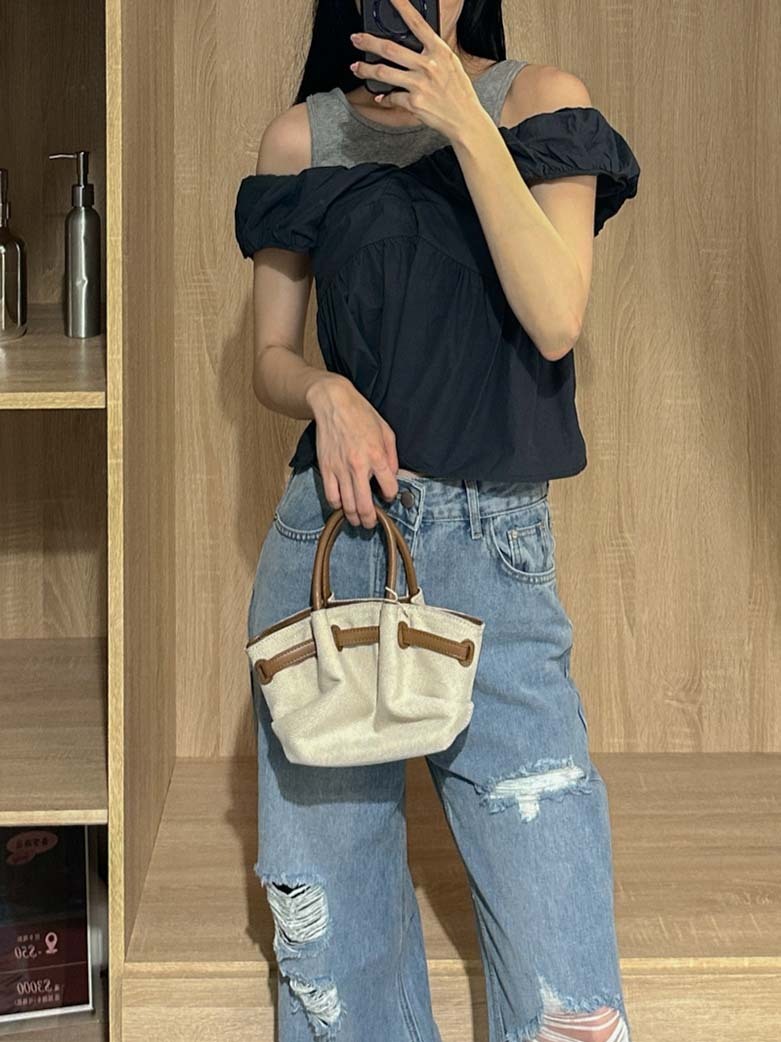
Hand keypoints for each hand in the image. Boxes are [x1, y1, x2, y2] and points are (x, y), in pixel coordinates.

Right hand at [306, 374, 399, 527]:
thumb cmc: (361, 415)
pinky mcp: (326, 468)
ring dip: (353, 517)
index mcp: (377, 456)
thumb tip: (392, 476)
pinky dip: (337, 505)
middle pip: (365, 505)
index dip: (390, 496)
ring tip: (357, 520)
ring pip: (347, 505)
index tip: (388, 496)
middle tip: (371, 524)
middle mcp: (358, 466)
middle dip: (370, 520)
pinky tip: (342, 505)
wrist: (334, 404)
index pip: (389, 488)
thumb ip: (392, 456)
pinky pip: (330, 496)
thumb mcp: (386, 431)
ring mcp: (340, 469)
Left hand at [348, 0, 489, 143]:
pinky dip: (384, 97)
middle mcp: (428, 65)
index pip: (417, 23)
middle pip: (390, 48)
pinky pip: (392, 96)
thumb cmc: (459, 93)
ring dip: (366, 69)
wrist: (465, 120)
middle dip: (368, 42)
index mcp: (439, 51)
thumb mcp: (451, 64)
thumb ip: (433, 54)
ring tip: (356, 67)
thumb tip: (414, 47)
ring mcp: (420, 84)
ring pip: (384, 72)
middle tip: (355, 38)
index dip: (402, 7)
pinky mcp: (414, 102)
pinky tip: (380, 97)